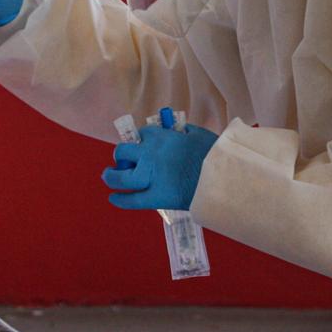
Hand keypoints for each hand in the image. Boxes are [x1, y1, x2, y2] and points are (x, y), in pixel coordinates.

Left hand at [101, 123, 218, 209]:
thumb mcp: (198, 134)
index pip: (142, 134)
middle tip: (124, 160)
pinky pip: (133, 201)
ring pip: (121, 177)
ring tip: (108, 176)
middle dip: (122, 155)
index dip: (141, 139)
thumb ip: (184, 131)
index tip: (143, 144)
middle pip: (124, 152)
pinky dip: (121, 200)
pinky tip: (113, 198)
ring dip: (111, 176)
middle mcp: (150, 155)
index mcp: (161, 137)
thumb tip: (179, 130)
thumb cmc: (214, 154)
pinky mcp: (157, 197)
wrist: (222, 177)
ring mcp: (151, 177)